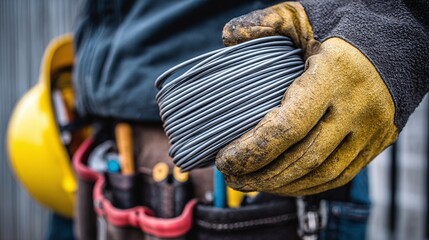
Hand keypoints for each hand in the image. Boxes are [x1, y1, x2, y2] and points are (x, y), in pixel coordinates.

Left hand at [215, 2, 397, 195]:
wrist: (402, 41)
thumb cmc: (348, 26)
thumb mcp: (305, 16)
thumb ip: (265, 23)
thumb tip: (227, 38)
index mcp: (335, 75)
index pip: (289, 126)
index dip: (253, 150)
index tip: (225, 160)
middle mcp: (357, 107)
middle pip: (304, 158)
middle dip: (263, 175)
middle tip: (233, 177)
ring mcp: (372, 129)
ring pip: (323, 173)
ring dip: (283, 185)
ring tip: (254, 183)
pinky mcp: (379, 141)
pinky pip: (342, 174)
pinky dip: (310, 185)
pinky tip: (286, 183)